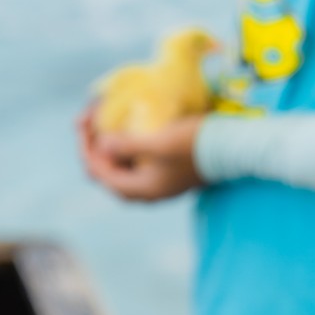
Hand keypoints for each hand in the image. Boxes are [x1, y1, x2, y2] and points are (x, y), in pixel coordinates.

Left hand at [77, 112, 203, 202]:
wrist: (232, 149)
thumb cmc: (195, 145)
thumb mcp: (158, 142)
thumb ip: (126, 146)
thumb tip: (101, 145)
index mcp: (141, 189)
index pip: (99, 173)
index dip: (86, 149)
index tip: (83, 123)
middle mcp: (147, 191)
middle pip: (107, 174)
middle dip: (94, 148)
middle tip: (88, 122)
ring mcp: (158, 183)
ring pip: (120, 169)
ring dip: (108, 148)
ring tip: (102, 124)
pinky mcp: (167, 172)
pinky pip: (135, 163)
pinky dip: (124, 148)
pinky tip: (126, 131)